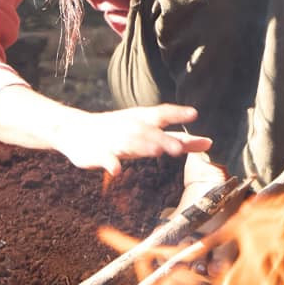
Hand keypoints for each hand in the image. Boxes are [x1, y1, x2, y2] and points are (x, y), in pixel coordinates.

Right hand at [56, 104, 211, 178]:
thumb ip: (178, 139)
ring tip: (156, 151)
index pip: (163, 113)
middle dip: (164, 140)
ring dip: (143, 147)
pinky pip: (106, 159)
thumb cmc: (120, 130)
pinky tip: (116, 171)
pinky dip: (111, 164)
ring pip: (130, 143)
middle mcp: (131, 127)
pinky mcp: (98, 153)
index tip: (195, 113)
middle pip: (150, 133)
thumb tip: (209, 143)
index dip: (178, 113)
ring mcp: (114, 140)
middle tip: (179, 148)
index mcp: (143, 119)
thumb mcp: (149, 131)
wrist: (75, 130)